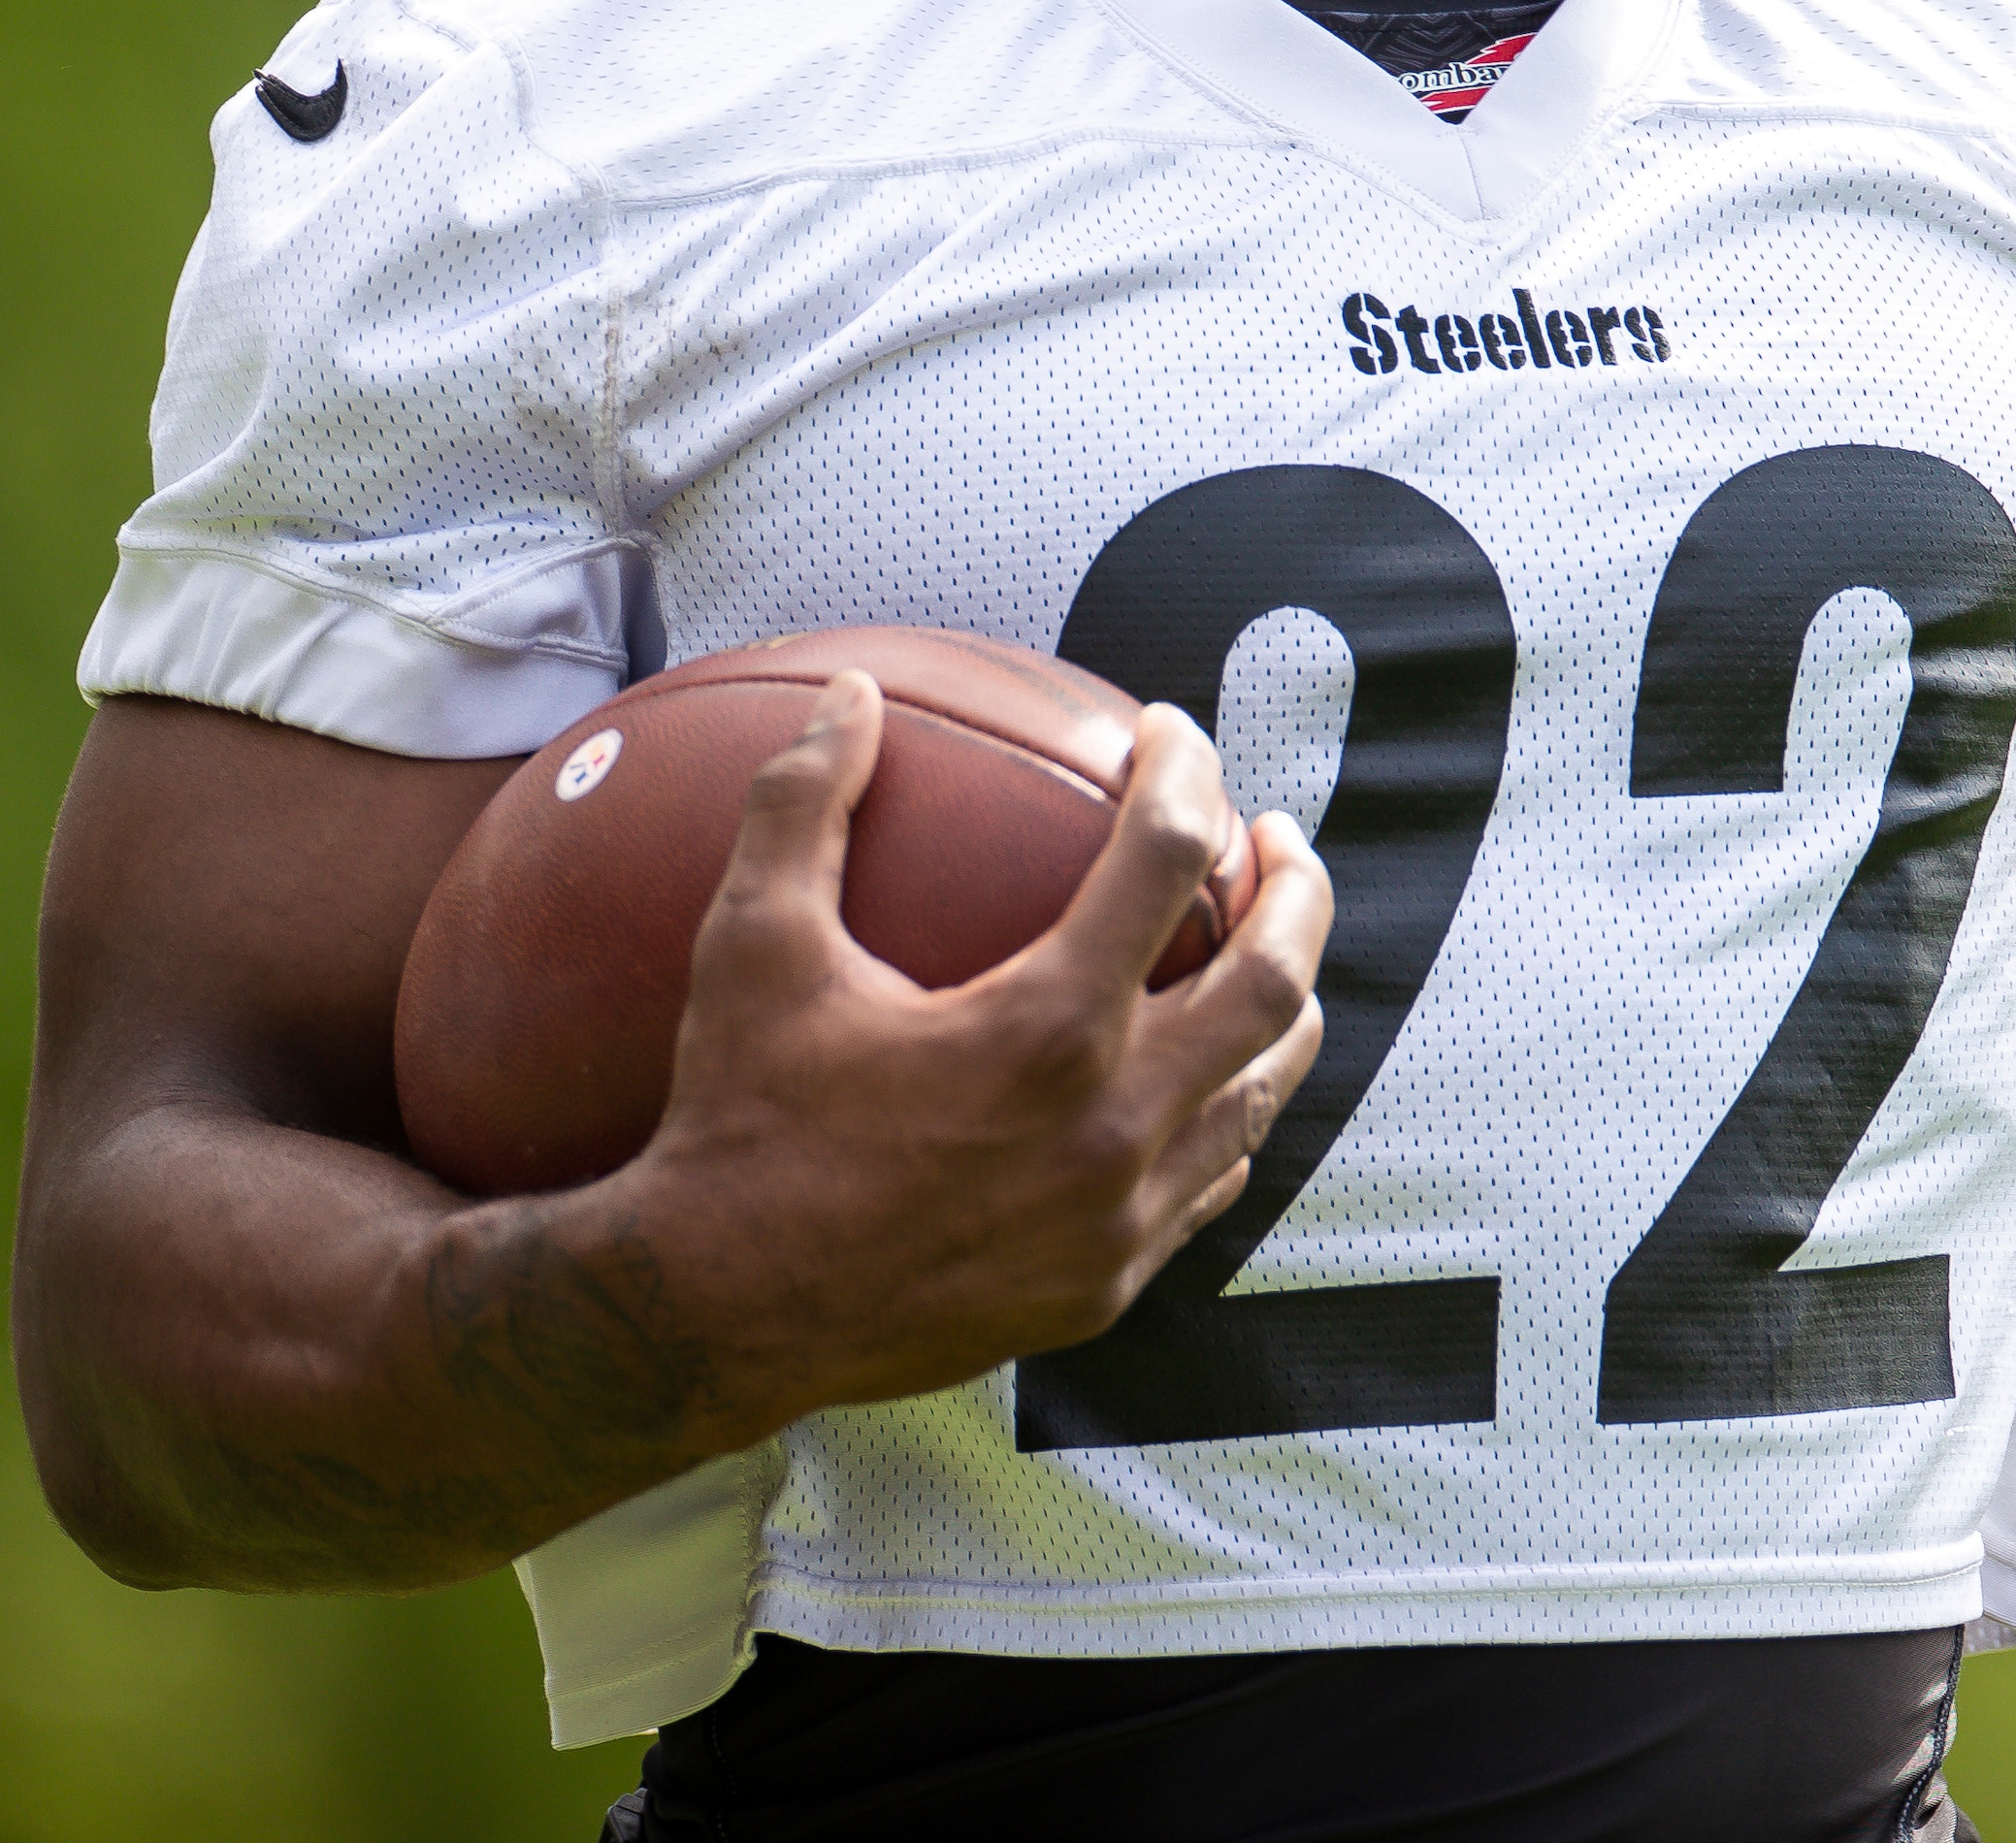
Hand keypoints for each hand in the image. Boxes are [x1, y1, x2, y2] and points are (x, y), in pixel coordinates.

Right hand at [569, 671, 1332, 1447]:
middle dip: (1294, 888)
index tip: (1168, 733)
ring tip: (1266, 941)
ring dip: (1284, 999)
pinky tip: (1203, 1071)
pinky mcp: (1107, 1284)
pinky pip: (1213, 1180)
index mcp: (1046, 1029)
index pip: (1166, 857)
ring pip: (1263, 1088)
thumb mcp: (751, 949)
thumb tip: (848, 696)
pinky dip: (1228, 1106)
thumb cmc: (736, 1122)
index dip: (1182, 770)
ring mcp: (1121, 1216)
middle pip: (1273, 979)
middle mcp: (1112, 1124)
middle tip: (1273, 835)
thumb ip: (803, 807)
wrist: (721, 1319)